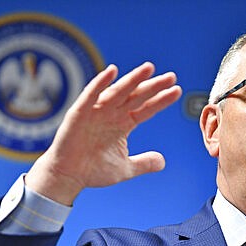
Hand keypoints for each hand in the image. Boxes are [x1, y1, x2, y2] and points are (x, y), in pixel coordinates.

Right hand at [25, 62, 181, 204]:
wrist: (68, 177)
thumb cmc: (93, 171)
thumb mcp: (125, 169)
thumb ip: (144, 163)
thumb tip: (163, 162)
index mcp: (123, 124)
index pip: (146, 109)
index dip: (161, 100)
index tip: (177, 91)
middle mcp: (112, 114)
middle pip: (136, 96)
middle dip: (153, 86)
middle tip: (171, 77)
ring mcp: (96, 112)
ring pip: (118, 92)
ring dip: (133, 80)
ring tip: (149, 68)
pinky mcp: (79, 113)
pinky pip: (91, 95)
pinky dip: (100, 83)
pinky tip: (112, 71)